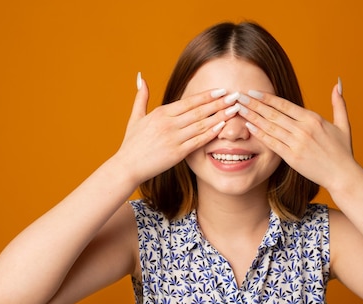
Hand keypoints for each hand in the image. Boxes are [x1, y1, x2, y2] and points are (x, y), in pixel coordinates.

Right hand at [118, 76, 237, 183]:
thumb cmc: (131, 144)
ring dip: (220, 116)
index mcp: (160, 113)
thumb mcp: (135, 117)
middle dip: (219, 103)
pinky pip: (198, 141)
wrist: (127, 167)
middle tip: (235, 96)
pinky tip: (222, 127)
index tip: (221, 90)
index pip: (189, 102)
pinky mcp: (176, 153)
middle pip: (199, 111)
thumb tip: (141, 78)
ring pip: (201, 125)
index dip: (207, 96)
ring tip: (234, 110)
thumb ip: (141, 97)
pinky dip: (211, 134)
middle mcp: (168, 124)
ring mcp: (173, 138)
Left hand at [236, 82, 355, 192]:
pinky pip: (272, 143)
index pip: (285, 104)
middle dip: (254, 104)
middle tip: (239, 96)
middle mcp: (304, 129)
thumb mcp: (343, 125)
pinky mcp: (292, 157)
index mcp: (313, 119)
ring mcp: (297, 143)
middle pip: (274, 113)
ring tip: (239, 109)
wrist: (343, 176)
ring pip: (270, 126)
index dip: (267, 98)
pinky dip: (260, 134)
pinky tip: (249, 126)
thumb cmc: (343, 152)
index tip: (253, 91)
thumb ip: (339, 104)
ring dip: (252, 116)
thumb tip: (337, 84)